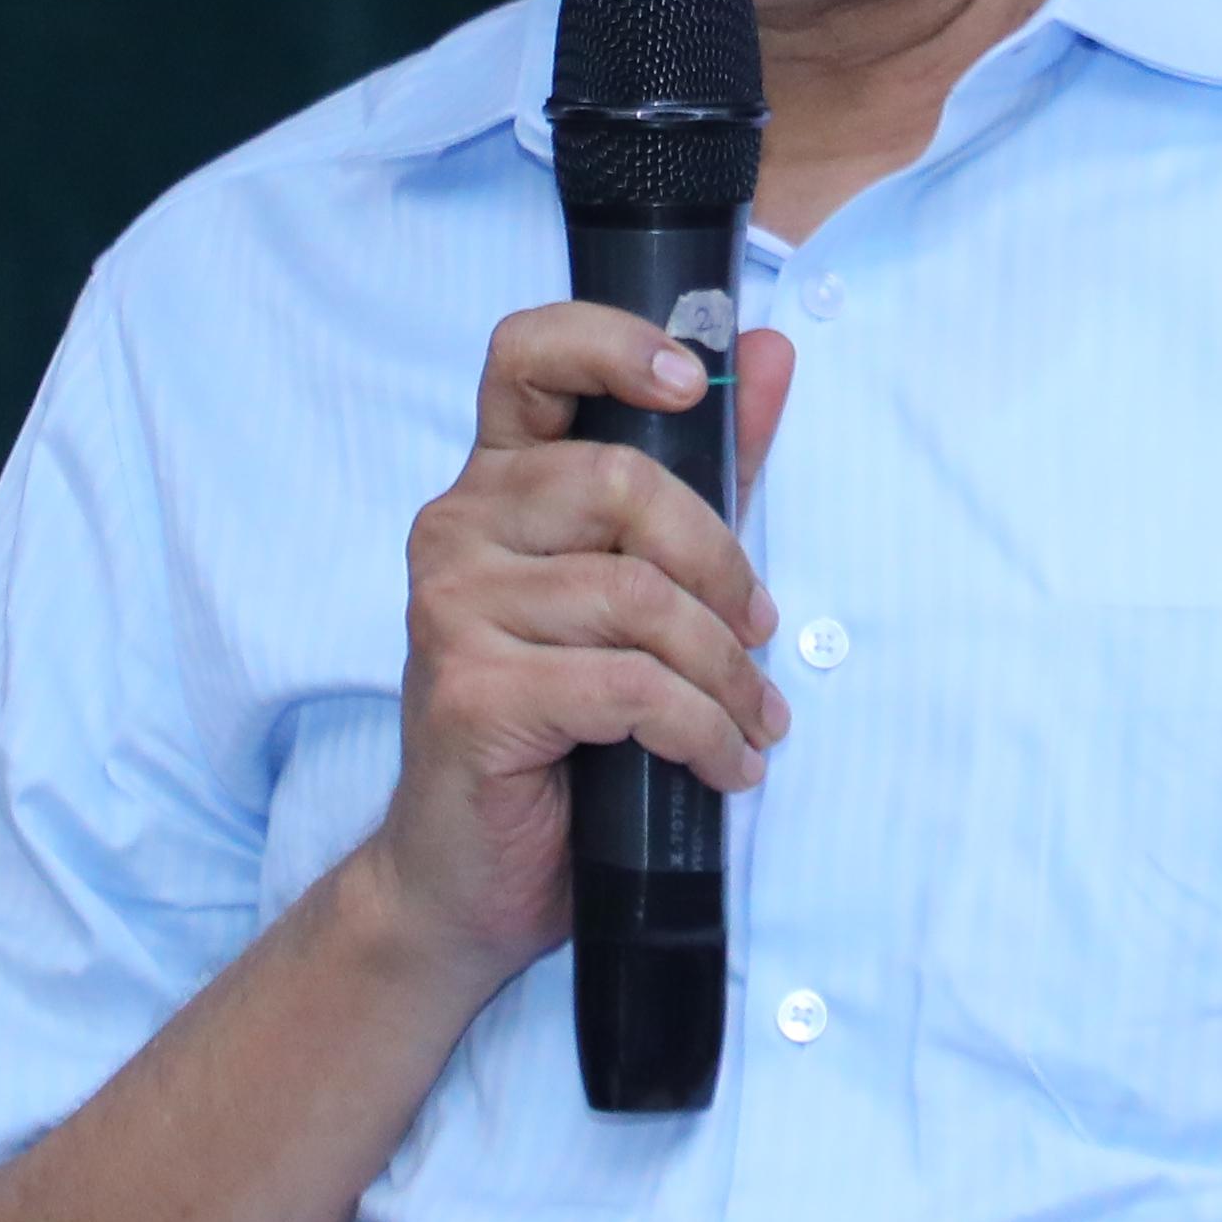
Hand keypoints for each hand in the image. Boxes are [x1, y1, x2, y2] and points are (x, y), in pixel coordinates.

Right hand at [360, 300, 802, 992]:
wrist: (470, 877)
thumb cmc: (561, 731)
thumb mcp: (645, 591)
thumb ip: (706, 475)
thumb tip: (771, 355)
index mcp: (494, 486)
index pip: (526, 354)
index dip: (613, 344)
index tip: (693, 382)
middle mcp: (455, 530)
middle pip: (620, 483)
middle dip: (722, 566)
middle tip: (762, 636)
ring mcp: (450, 609)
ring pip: (637, 597)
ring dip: (725, 671)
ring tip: (752, 721)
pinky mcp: (472, 693)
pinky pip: (629, 686)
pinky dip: (701, 729)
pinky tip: (724, 765)